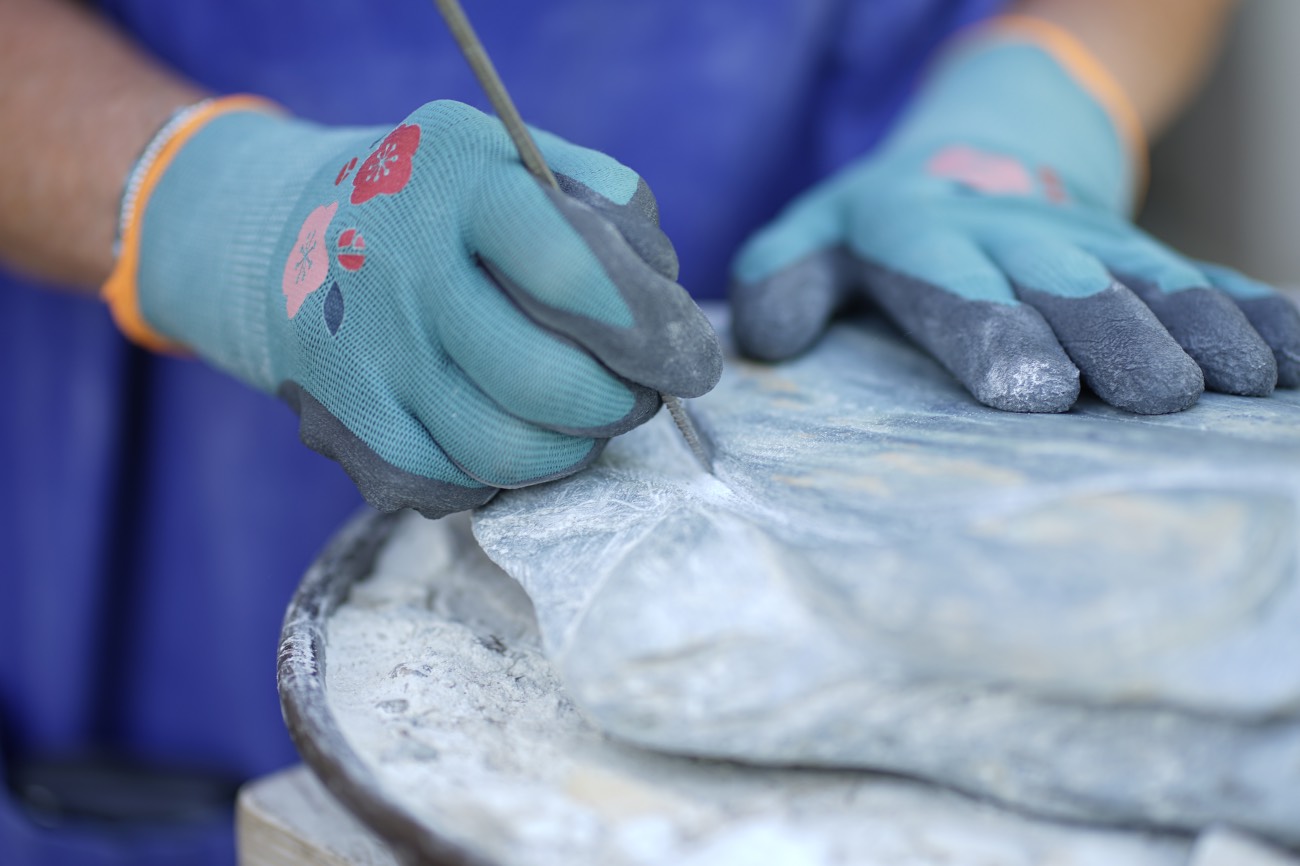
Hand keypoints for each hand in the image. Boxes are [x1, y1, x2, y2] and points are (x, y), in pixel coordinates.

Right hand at [123, 100, 720, 516]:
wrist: (285, 233)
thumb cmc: (440, 201)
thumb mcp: (514, 158)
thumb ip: (603, 203)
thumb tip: (662, 293)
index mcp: (458, 183)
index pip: (568, 272)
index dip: (648, 332)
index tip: (690, 361)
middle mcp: (397, 266)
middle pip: (542, 383)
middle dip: (620, 406)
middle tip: (639, 397)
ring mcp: (361, 353)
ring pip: (501, 452)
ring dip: (570, 450)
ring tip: (583, 419)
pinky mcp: (340, 424)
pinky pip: (449, 488)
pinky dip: (501, 478)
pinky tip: (509, 433)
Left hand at [730, 21, 1299, 414]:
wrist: (975, 153)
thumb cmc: (879, 224)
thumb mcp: (810, 235)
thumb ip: (778, 278)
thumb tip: (769, 339)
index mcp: (923, 235)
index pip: (958, 287)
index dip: (997, 334)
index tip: (1040, 389)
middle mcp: (1015, 235)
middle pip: (1071, 288)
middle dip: (1117, 338)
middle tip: (1160, 399)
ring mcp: (1089, 241)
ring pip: (1151, 280)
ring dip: (1201, 327)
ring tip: (1243, 382)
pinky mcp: (1140, 253)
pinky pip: (1206, 276)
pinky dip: (1257, 312)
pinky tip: (1295, 361)